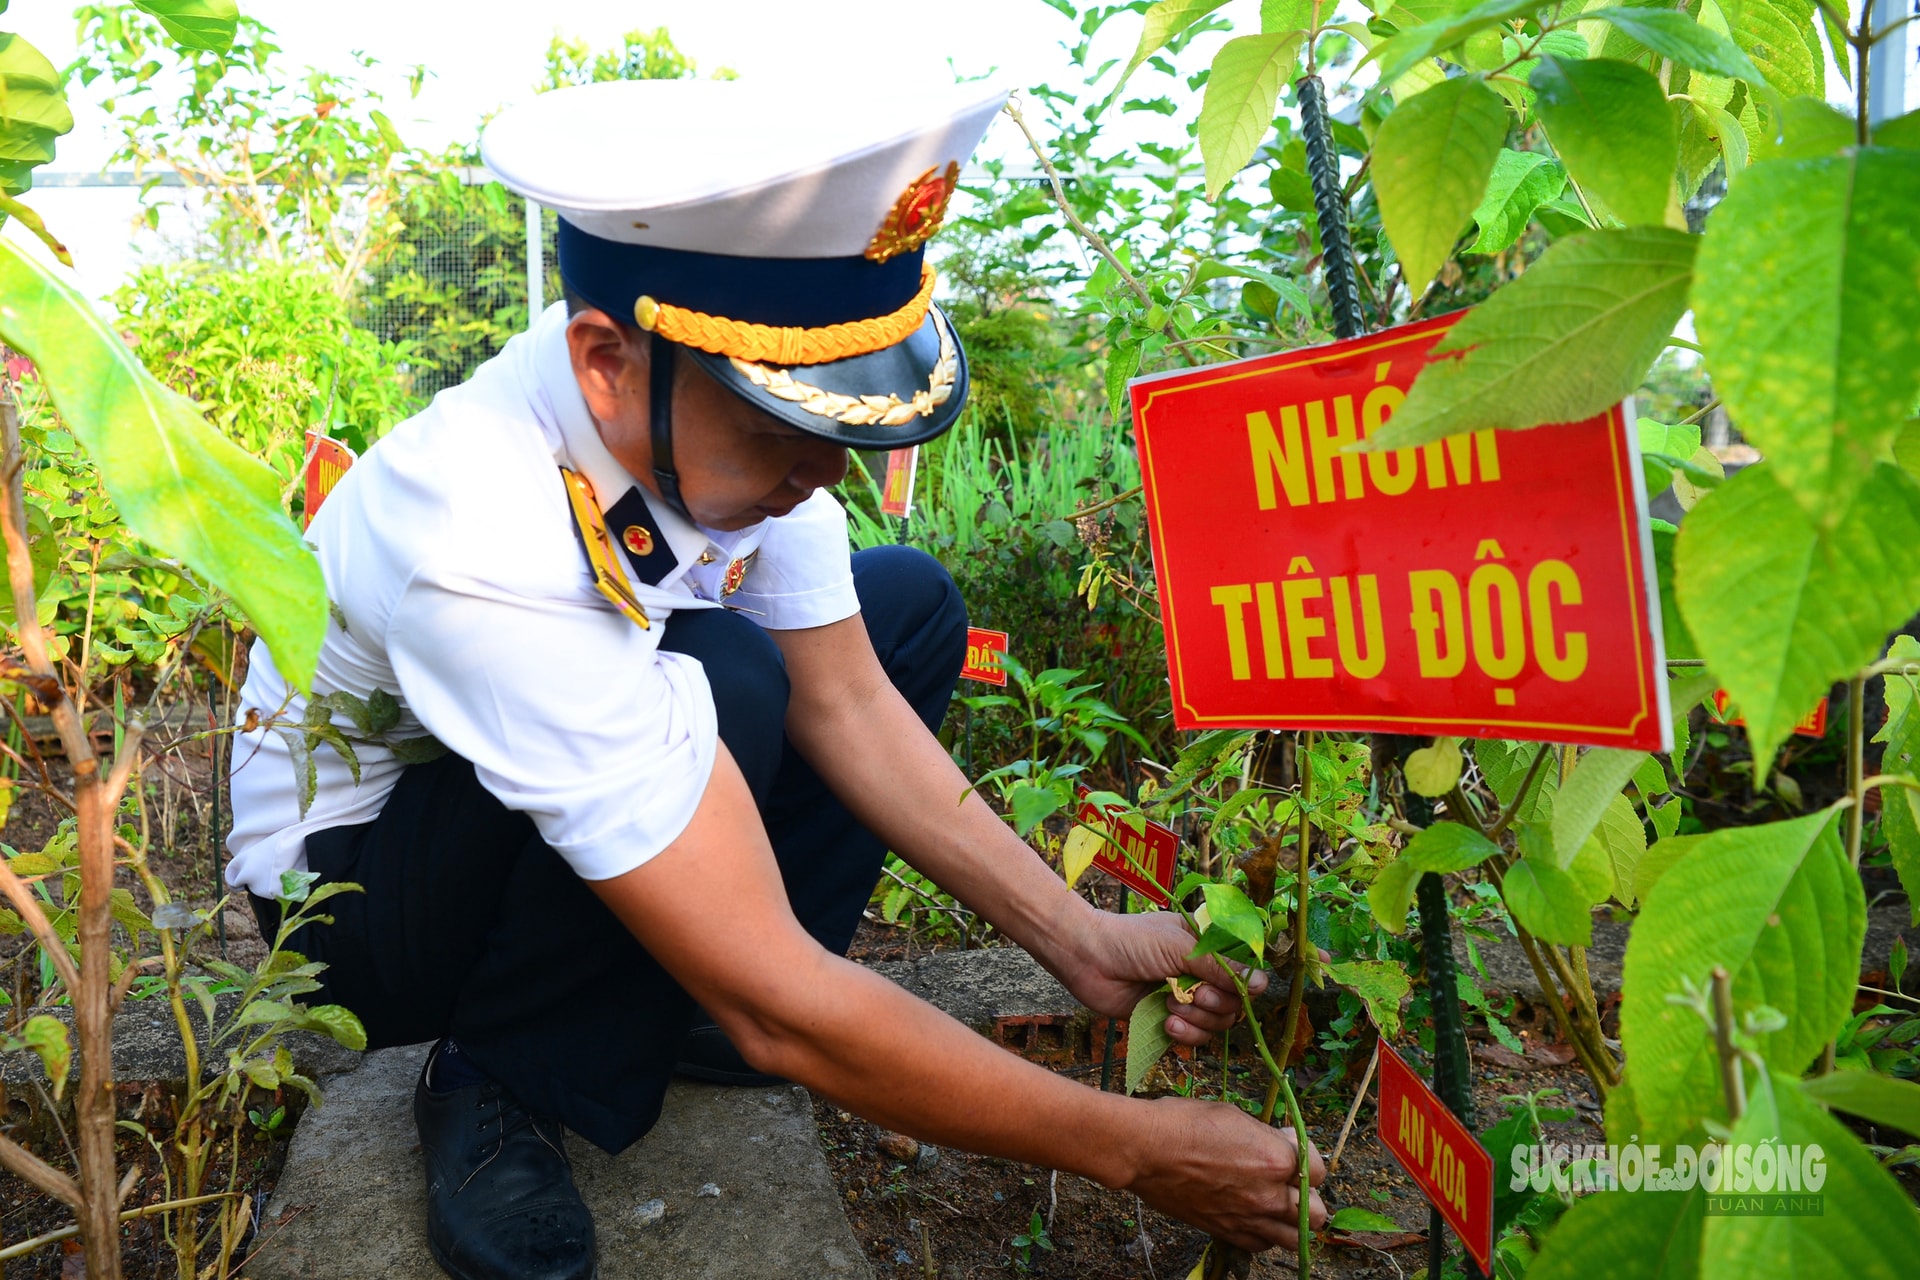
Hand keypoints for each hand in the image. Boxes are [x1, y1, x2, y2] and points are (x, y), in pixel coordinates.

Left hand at [1055, 909, 1264, 1045]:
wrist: (1087, 958)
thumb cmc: (1131, 941)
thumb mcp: (1179, 947)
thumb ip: (1220, 967)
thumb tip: (1262, 984)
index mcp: (1206, 947)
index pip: (1243, 972)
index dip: (1243, 984)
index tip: (1235, 988)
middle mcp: (1200, 973)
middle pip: (1234, 1003)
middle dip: (1216, 1004)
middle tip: (1194, 995)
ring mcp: (1184, 997)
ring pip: (1216, 1023)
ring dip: (1198, 1019)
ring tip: (1171, 1007)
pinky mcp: (1167, 1019)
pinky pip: (1194, 1037)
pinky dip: (1185, 1034)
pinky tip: (1166, 1024)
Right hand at [1128, 1097, 1327, 1252]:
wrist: (1145, 1149)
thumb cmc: (1184, 1123)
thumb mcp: (1234, 1116)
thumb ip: (1266, 1137)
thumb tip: (1280, 1143)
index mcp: (1276, 1158)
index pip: (1318, 1169)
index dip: (1306, 1156)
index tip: (1289, 1148)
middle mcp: (1269, 1194)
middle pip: (1317, 1214)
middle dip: (1308, 1197)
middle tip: (1290, 1181)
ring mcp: (1248, 1217)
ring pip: (1295, 1239)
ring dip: (1292, 1222)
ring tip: (1278, 1206)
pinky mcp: (1226, 1231)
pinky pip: (1261, 1245)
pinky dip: (1263, 1235)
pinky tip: (1253, 1217)